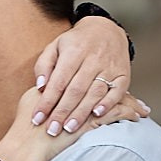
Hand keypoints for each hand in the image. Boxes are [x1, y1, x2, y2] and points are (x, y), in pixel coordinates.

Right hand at [0, 84, 152, 160]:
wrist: (24, 147)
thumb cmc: (24, 129)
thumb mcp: (30, 102)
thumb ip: (43, 91)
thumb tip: (50, 85)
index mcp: (59, 82)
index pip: (86, 75)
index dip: (100, 77)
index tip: (112, 79)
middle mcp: (74, 91)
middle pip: (103, 84)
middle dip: (122, 89)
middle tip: (136, 93)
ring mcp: (84, 105)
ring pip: (113, 98)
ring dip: (129, 102)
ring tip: (141, 108)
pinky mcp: (90, 120)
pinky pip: (115, 113)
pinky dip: (127, 113)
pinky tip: (137, 116)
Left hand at [32, 16, 142, 137]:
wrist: (106, 30)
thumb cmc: (76, 43)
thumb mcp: (54, 47)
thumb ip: (44, 66)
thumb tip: (40, 86)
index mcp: (73, 52)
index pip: (58, 82)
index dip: (47, 102)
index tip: (37, 119)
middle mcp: (92, 60)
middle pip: (75, 90)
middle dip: (62, 112)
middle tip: (51, 130)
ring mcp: (109, 67)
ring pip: (94, 93)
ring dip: (82, 113)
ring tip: (69, 129)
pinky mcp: (123, 74)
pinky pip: (117, 91)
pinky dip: (108, 103)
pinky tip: (97, 115)